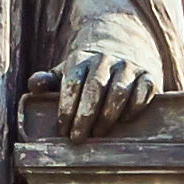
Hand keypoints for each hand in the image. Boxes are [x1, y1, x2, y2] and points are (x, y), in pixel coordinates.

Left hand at [55, 12, 165, 139]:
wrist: (123, 45)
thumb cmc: (88, 70)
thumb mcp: (66, 71)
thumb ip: (48, 80)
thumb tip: (34, 86)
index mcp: (81, 58)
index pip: (72, 82)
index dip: (66, 108)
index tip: (62, 130)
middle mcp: (105, 59)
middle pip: (95, 88)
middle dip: (85, 116)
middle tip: (78, 138)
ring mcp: (129, 66)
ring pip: (119, 90)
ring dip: (108, 115)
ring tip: (99, 133)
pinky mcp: (149, 75)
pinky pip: (144, 91)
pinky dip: (135, 107)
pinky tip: (124, 121)